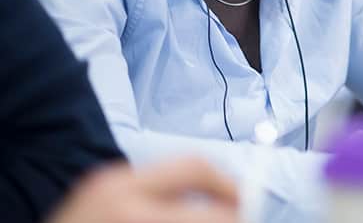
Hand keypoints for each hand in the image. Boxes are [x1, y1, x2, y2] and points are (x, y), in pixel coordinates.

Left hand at [47, 158, 237, 222]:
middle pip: (195, 165)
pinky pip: (148, 177)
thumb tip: (233, 215)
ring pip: (173, 167)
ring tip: (208, 211)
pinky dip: (171, 192)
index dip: (237, 208)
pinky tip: (173, 212)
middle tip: (240, 206)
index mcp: (134, 216)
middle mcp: (119, 189)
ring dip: (198, 188)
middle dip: (226, 186)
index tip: (248, 216)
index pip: (209, 201)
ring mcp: (103, 182)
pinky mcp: (95, 183)